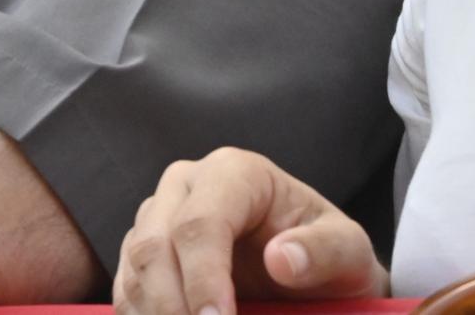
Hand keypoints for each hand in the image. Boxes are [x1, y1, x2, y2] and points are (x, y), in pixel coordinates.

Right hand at [114, 148, 387, 314]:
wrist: (310, 266)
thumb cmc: (325, 253)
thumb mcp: (348, 250)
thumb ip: (324, 251)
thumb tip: (283, 259)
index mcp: (234, 173)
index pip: (202, 222)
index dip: (204, 276)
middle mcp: (185, 184)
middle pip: (154, 244)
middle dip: (172, 305)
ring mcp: (157, 214)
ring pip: (134, 268)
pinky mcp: (141, 249)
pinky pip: (126, 286)